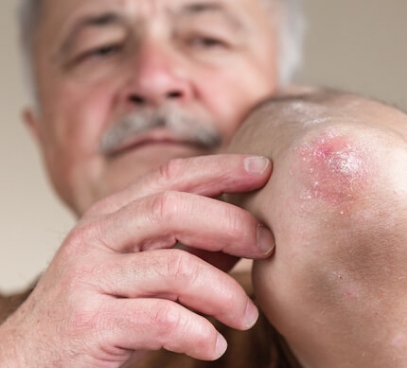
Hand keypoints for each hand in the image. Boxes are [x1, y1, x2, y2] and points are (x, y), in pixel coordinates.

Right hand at [0, 154, 273, 366]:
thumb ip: (186, 248)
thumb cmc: (96, 311)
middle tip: (267, 246)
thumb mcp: (137, 269)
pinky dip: (200, 334)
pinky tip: (214, 346)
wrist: (27, 361)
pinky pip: (163, 320)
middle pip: (175, 209)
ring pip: (177, 267)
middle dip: (232, 223)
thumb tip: (245, 234)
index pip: (170, 176)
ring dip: (226, 293)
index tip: (264, 169)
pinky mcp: (91, 323)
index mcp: (111, 217)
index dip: (220, 169)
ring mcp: (90, 278)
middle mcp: (97, 238)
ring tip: (247, 315)